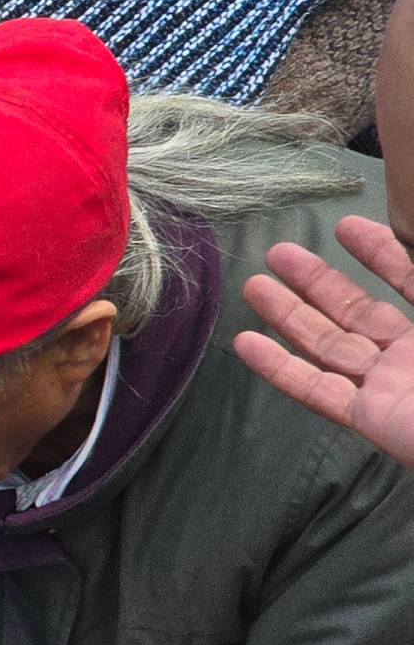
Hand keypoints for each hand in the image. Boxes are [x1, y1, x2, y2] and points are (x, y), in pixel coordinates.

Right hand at [238, 217, 413, 470]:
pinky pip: (317, 390)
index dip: (382, 253)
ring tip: (253, 286)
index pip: (412, 281)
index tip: (346, 226)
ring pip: (329, 346)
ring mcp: (391, 388)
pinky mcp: (370, 418)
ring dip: (290, 316)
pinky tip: (246, 344)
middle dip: (317, 281)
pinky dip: (280, 368)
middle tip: (278, 252)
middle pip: (358, 312)